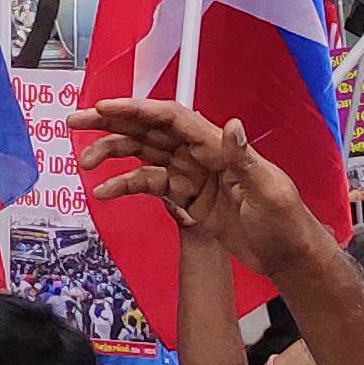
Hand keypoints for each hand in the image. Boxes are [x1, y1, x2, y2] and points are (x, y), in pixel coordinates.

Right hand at [79, 101, 324, 279]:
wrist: (287, 256)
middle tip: (76, 122)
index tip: (105, 107)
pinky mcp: (186, 198)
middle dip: (111, 123)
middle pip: (148, 130)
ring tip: (85, 162)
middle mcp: (200, 154)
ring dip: (112, 154)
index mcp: (218, 146)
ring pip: (143, 155)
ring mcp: (191, 175)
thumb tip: (231, 125)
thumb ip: (244, 158)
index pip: (171, 118)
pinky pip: (149, 186)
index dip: (137, 109)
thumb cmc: (285, 221)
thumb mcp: (268, 189)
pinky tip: (106, 193)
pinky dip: (126, 187)